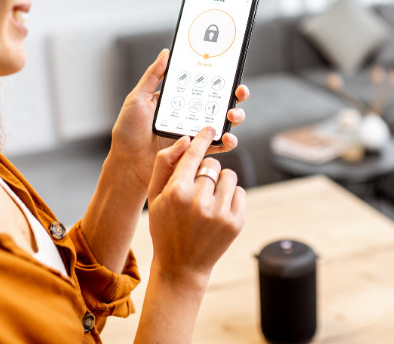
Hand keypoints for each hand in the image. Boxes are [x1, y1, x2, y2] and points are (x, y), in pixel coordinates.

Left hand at [107, 49, 249, 188]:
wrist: (127, 163)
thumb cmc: (128, 131)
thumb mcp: (138, 98)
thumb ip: (153, 76)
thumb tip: (166, 53)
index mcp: (179, 99)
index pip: (204, 84)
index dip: (220, 77)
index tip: (230, 71)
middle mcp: (190, 114)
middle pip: (220, 101)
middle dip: (235, 95)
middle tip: (239, 92)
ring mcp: (195, 133)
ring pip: (223, 122)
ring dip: (235, 116)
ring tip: (232, 115)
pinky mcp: (197, 152)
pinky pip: (218, 146)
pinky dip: (228, 142)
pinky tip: (228, 138)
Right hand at [146, 127, 245, 283]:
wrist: (181, 266)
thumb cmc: (164, 227)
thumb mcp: (154, 197)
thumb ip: (164, 164)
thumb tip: (186, 140)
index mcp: (177, 192)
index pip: (194, 154)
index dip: (202, 138)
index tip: (210, 128)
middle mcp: (199, 201)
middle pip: (212, 164)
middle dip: (206, 171)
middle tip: (197, 188)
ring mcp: (220, 213)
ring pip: (228, 176)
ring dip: (220, 182)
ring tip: (208, 200)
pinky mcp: (236, 222)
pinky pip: (240, 192)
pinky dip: (231, 196)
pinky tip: (218, 209)